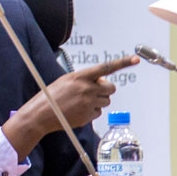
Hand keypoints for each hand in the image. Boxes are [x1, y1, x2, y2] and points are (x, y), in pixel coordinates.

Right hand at [3, 54, 138, 159]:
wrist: (41, 114)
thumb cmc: (51, 96)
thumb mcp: (66, 81)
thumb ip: (84, 79)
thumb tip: (101, 82)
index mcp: (80, 77)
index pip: (106, 68)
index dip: (122, 63)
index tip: (136, 59)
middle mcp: (86, 88)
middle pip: (111, 88)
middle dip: (105, 90)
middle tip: (93, 92)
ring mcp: (88, 103)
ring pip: (106, 101)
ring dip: (98, 101)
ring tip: (81, 103)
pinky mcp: (88, 116)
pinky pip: (98, 112)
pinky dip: (91, 112)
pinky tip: (78, 111)